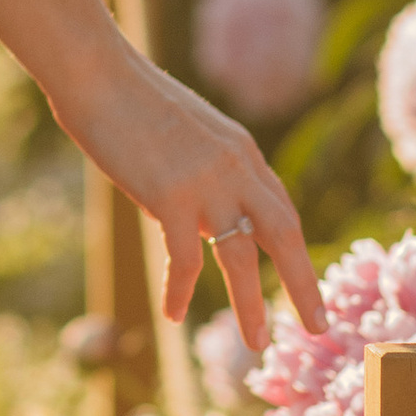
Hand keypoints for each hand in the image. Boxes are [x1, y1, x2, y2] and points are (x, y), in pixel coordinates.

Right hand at [58, 51, 327, 354]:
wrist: (96, 70)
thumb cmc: (124, 93)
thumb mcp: (183, 128)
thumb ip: (199, 167)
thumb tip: (189, 211)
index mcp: (241, 149)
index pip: (280, 207)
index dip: (292, 249)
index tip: (302, 279)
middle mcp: (235, 166)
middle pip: (284, 235)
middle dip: (303, 283)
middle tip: (319, 325)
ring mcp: (206, 183)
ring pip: (241, 259)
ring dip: (251, 305)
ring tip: (257, 344)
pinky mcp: (171, 197)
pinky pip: (186, 260)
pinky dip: (181, 291)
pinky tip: (174, 314)